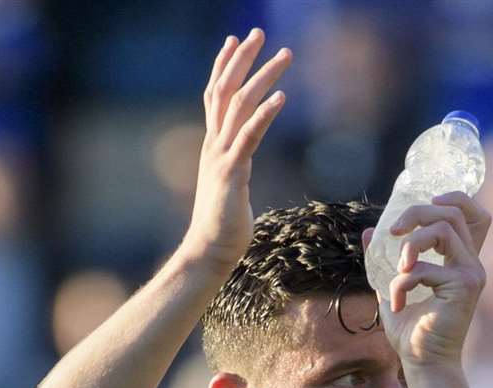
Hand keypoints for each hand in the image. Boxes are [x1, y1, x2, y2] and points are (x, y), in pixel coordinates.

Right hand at [180, 29, 291, 270]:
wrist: (209, 250)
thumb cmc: (223, 223)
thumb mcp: (230, 184)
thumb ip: (235, 164)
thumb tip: (242, 158)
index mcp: (213, 145)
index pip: (215, 96)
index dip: (223, 67)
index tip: (234, 41)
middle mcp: (214, 144)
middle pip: (225, 91)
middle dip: (242, 59)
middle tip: (259, 32)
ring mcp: (220, 157)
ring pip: (239, 106)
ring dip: (262, 77)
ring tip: (284, 56)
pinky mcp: (232, 173)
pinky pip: (249, 136)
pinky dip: (264, 114)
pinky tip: (281, 98)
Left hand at [363, 192, 491, 367]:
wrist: (421, 363)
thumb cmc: (411, 330)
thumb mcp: (391, 285)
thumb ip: (384, 259)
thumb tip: (368, 232)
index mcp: (459, 259)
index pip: (474, 215)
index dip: (456, 198)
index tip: (429, 200)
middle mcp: (471, 262)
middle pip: (452, 213)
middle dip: (417, 213)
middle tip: (393, 231)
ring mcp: (472, 273)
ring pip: (443, 229)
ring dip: (411, 244)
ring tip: (397, 269)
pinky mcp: (465, 286)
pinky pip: (426, 268)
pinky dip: (402, 282)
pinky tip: (397, 304)